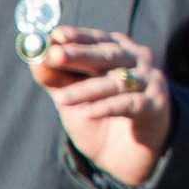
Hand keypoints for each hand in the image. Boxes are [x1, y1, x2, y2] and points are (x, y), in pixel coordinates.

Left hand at [28, 27, 172, 188]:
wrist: (125, 153)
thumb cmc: (98, 115)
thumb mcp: (71, 96)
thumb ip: (55, 77)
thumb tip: (34, 59)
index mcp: (118, 52)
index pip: (97, 38)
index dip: (78, 36)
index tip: (56, 35)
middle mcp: (137, 61)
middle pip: (108, 54)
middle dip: (80, 54)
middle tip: (55, 55)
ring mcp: (149, 82)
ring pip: (116, 82)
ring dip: (87, 90)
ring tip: (61, 100)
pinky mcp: (154, 106)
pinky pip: (129, 104)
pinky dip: (108, 108)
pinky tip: (88, 113)